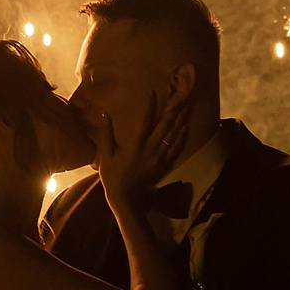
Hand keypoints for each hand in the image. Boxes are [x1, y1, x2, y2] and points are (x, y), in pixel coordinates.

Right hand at [99, 91, 191, 206]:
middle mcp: (149, 149)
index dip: (149, 105)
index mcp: (135, 144)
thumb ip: (106, 132)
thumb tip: (103, 113)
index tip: (152, 92)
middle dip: (171, 111)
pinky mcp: (163, 165)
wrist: (125, 197)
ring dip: (179, 121)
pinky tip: (185, 128)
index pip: (144, 120)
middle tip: (178, 98)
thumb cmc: (112, 174)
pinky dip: (181, 138)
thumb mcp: (106, 153)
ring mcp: (158, 158)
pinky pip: (175, 149)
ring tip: (185, 109)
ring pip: (172, 136)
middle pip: (164, 126)